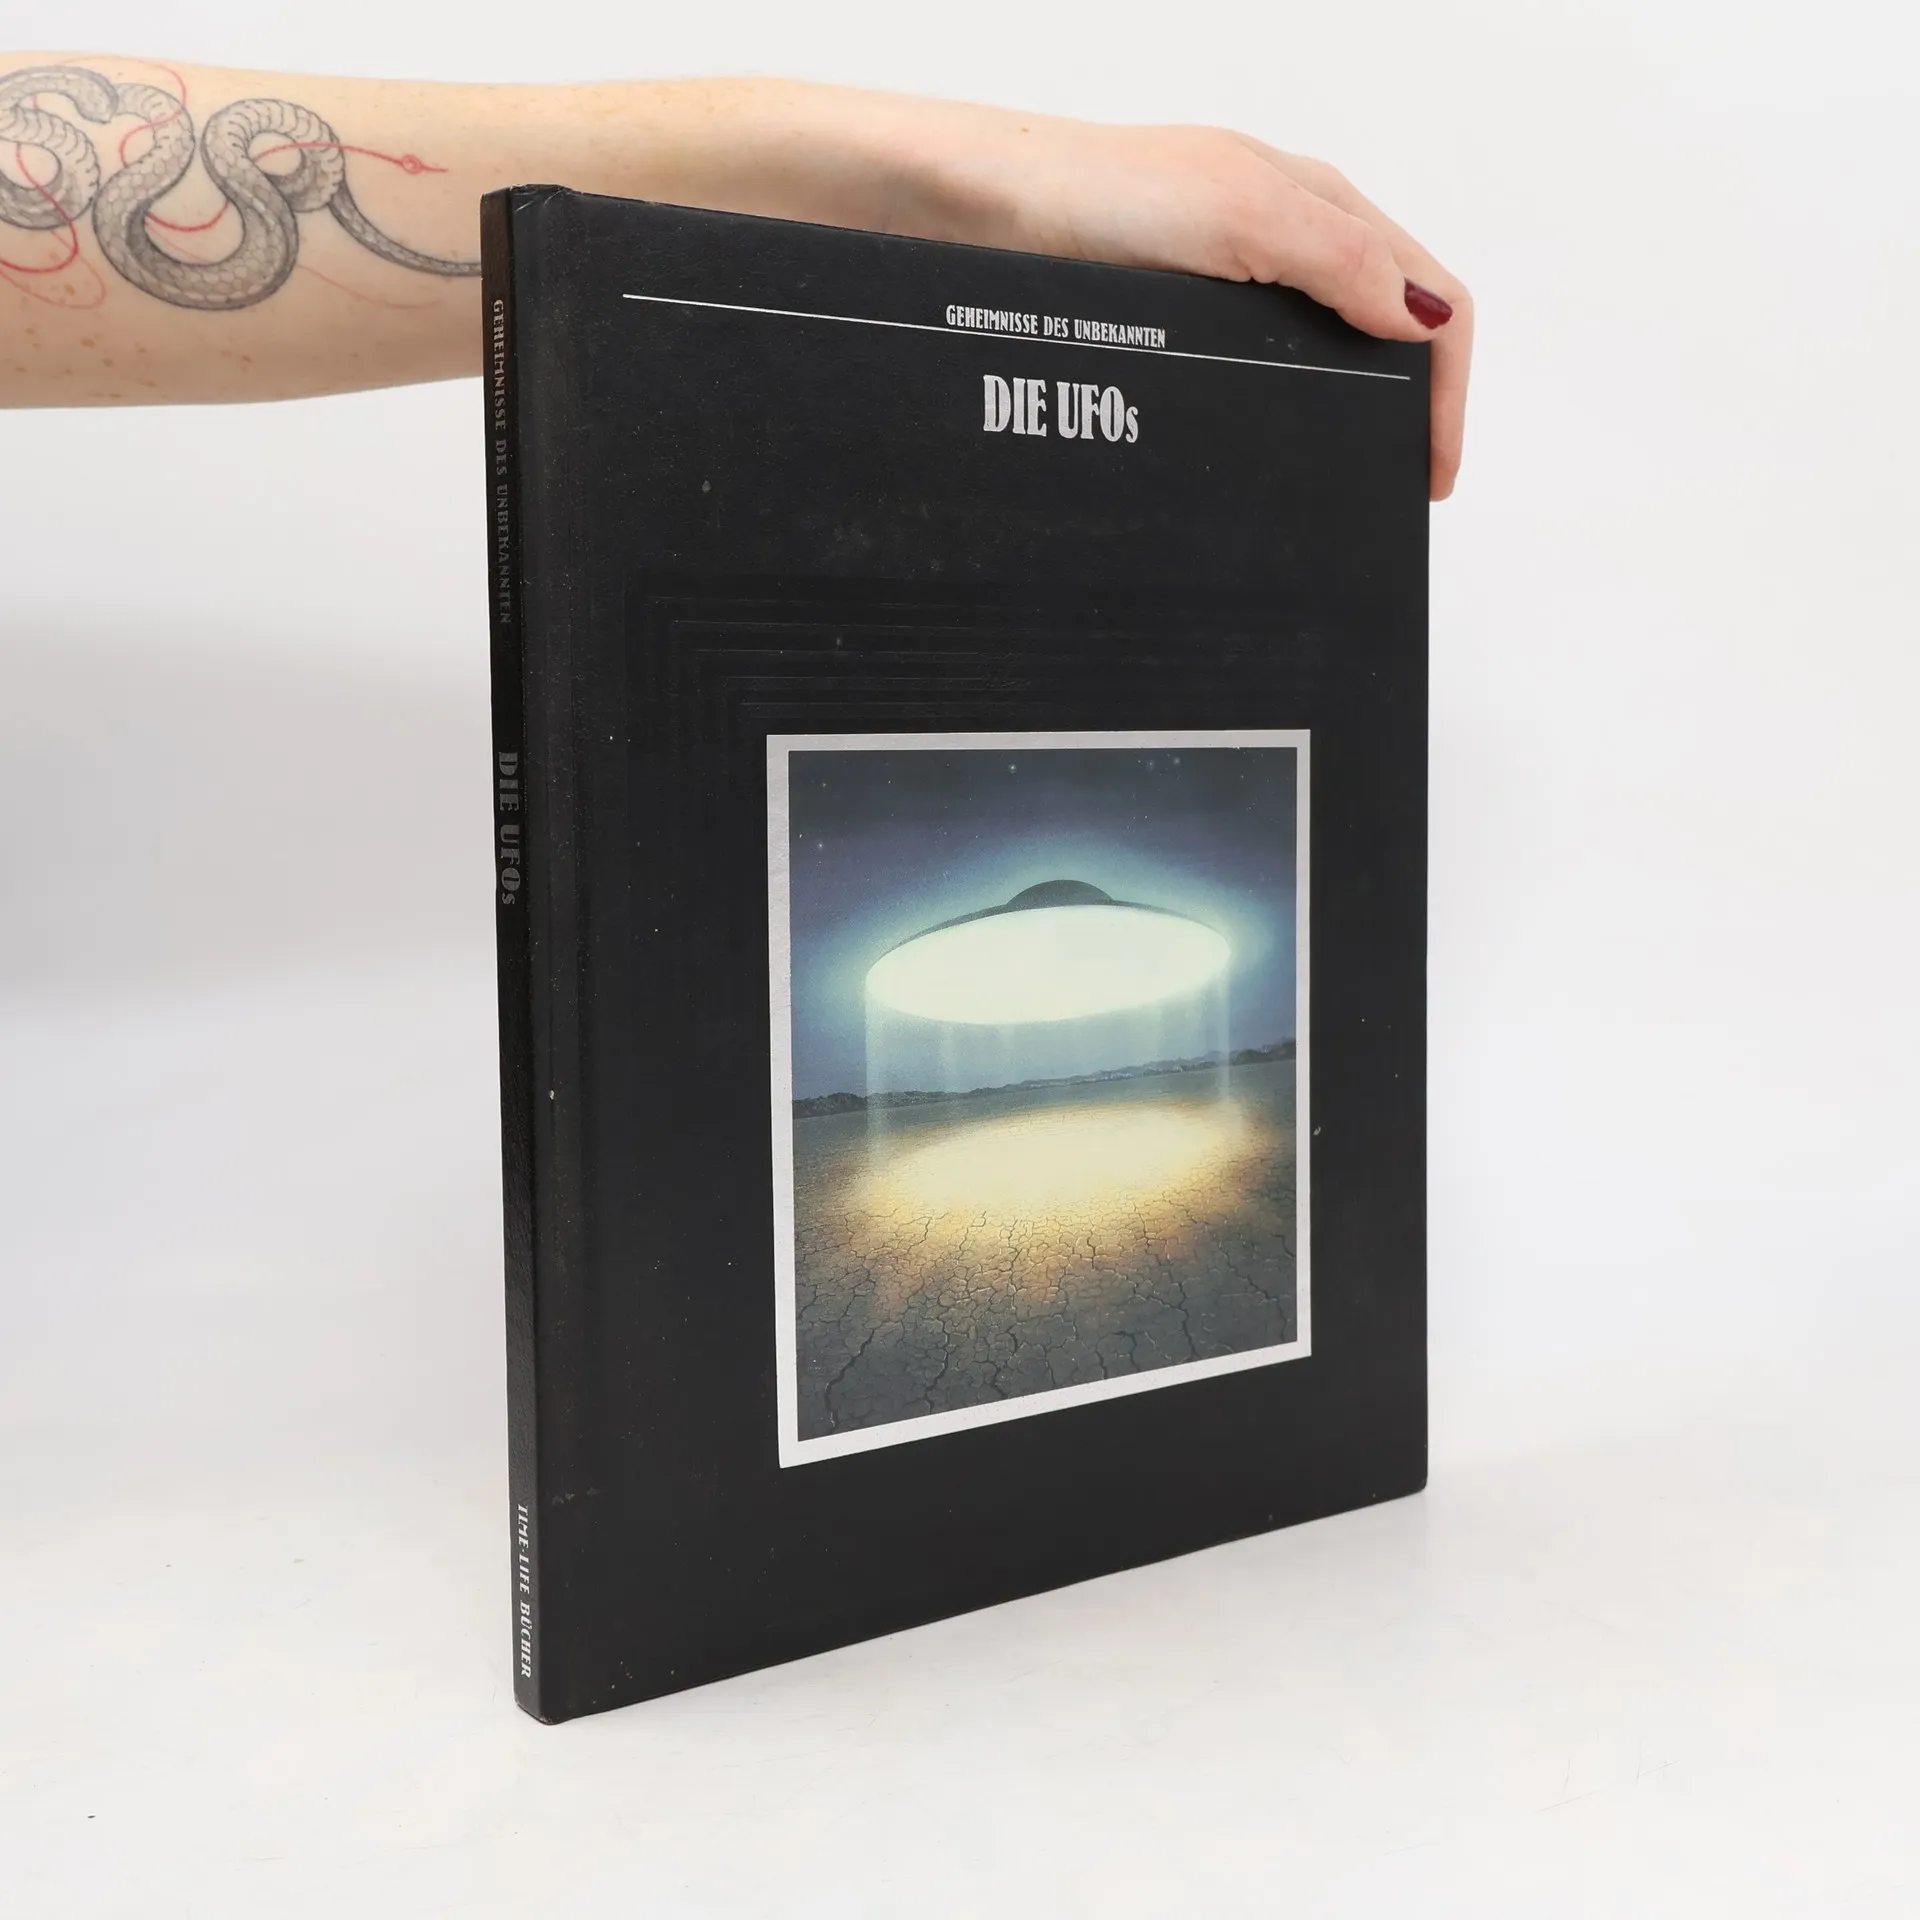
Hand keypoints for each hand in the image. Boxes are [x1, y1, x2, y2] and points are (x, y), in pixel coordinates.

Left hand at [814, 95, 1471, 498]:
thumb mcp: (1240, 214)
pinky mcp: (1167, 326)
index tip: (1428, 472)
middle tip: (1391, 487)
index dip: (1445, 387)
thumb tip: (1422, 321)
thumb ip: (1340, 260)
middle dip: (1405, 405)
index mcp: (1317, 206)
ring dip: (1343, 416)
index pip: (1428, 296)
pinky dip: (1276, 419)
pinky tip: (1256, 456)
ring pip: (1317, 357)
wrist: (965, 213)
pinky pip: (1246, 378)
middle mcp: (1280, 244)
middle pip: (1382, 329)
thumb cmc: (1090, 189)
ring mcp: (1223, 287)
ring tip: (1334, 484)